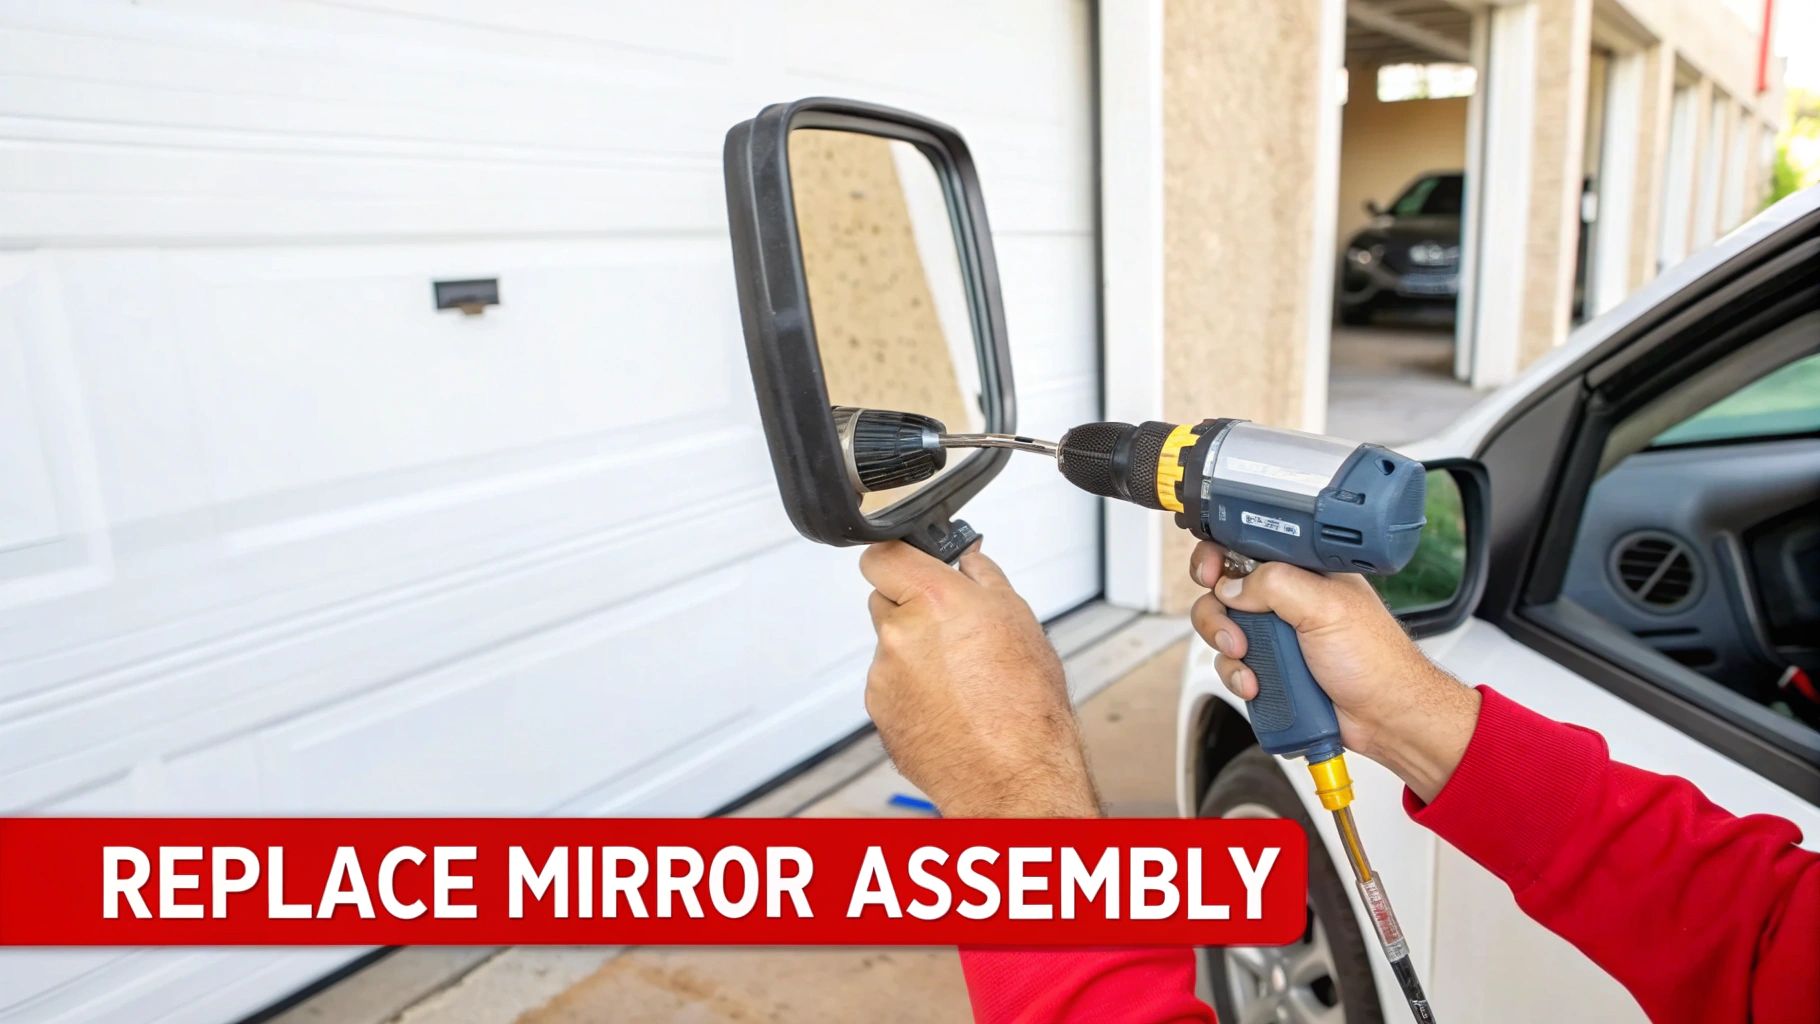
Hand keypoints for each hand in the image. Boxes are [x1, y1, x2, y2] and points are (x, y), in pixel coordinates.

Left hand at [860, 541, 1098, 817]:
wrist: (1013, 774)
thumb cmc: (1025, 706)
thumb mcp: (1019, 621)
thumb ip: (983, 578)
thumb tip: (967, 559)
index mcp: (933, 600)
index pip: (882, 555)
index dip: (899, 561)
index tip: (910, 569)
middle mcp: (899, 633)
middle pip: (884, 600)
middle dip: (911, 609)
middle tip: (951, 632)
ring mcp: (883, 674)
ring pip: (890, 647)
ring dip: (914, 654)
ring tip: (961, 680)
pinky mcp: (878, 709)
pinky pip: (889, 685)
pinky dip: (911, 690)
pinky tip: (948, 706)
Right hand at [1187, 542, 1479, 801]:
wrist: (1385, 717)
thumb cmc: (1377, 660)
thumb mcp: (1326, 607)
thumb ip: (1275, 584)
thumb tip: (1232, 585)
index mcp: (1303, 572)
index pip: (1247, 548)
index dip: (1219, 556)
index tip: (1210, 573)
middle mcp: (1286, 600)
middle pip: (1223, 591)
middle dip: (1218, 613)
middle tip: (1234, 630)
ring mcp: (1276, 635)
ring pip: (1222, 630)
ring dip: (1227, 649)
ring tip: (1250, 661)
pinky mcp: (1270, 667)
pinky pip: (1232, 666)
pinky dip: (1237, 676)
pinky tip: (1258, 683)